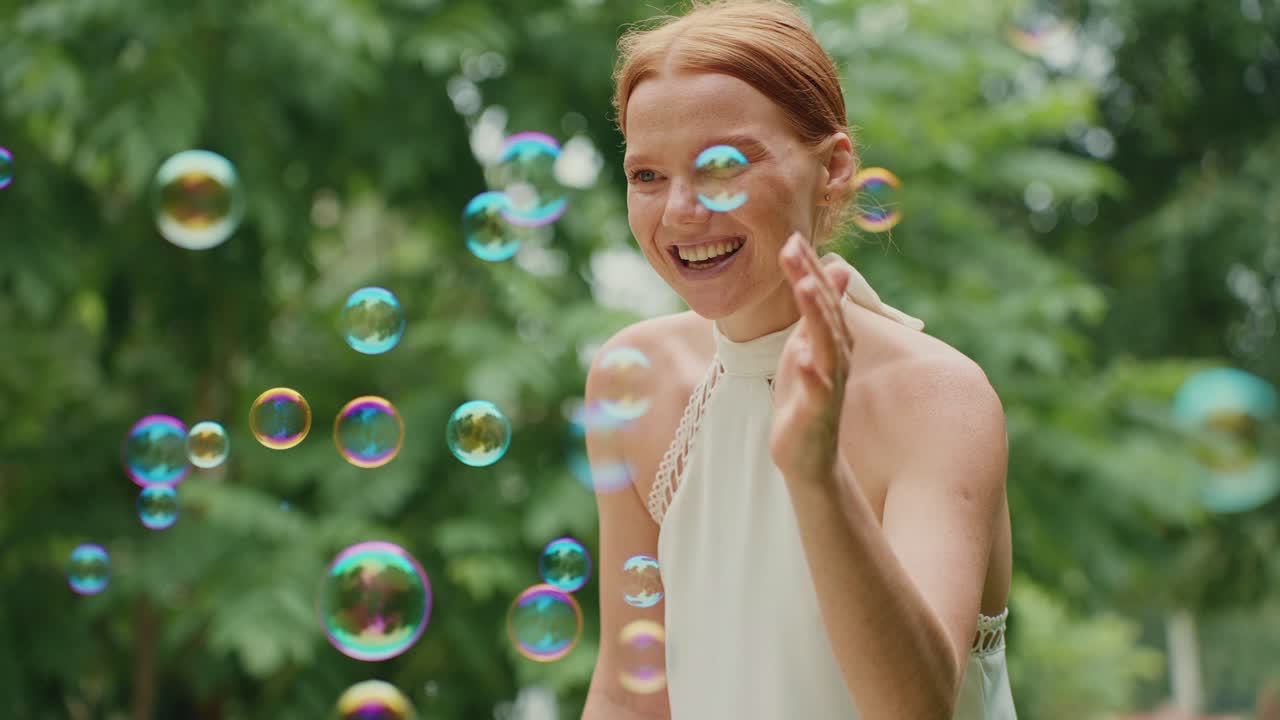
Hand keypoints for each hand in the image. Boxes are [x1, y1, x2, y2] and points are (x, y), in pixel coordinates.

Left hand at [768, 232, 855, 481]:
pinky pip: (816, 389)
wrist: (809, 454)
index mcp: (830, 339)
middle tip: (793, 245)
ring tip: (802, 286)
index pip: (819, 296)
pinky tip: (800, 356)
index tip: (791, 236)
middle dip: (809, 278)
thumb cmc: (806, 396)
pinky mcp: (816, 411)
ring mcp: (828, 383)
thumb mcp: (809, 345)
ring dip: (816, 314)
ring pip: (825, 344)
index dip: (807, 267)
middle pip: (823, 311)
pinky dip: (810, 372)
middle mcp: (835, 356)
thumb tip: (834, 268)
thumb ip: (819, 309)